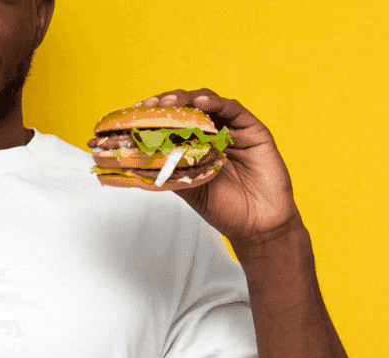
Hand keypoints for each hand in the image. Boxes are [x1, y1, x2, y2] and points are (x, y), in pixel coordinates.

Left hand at [135, 89, 302, 249]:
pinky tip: (199, 104)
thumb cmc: (225, 209)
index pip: (173, 122)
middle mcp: (214, 133)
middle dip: (167, 104)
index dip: (155, 115)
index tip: (135, 114)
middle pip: (188, 107)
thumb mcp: (187, 188)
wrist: (256, 226)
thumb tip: (132, 162)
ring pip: (208, 103)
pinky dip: (215, 104)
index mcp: (197, 145)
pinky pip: (233, 109)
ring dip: (186, 100)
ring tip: (169, 104)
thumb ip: (167, 170)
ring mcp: (234, 130)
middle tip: (150, 106)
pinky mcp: (253, 130)